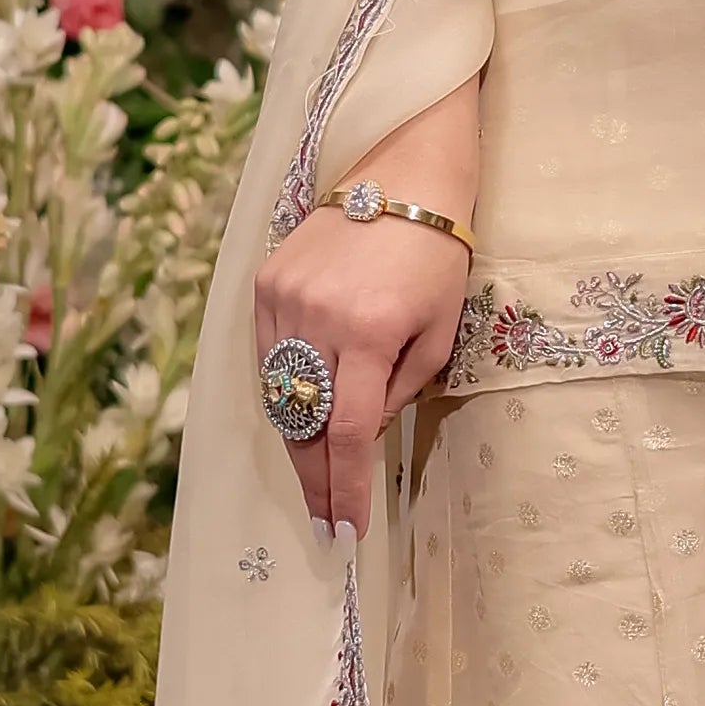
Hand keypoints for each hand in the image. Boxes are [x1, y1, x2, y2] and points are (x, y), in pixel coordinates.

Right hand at [251, 196, 468, 540]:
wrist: (401, 175)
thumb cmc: (436, 255)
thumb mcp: (439, 331)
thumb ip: (400, 389)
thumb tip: (361, 436)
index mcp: (367, 333)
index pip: (346, 434)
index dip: (345, 489)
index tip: (347, 530)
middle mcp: (316, 318)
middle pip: (303, 424)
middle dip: (314, 482)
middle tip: (325, 524)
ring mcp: (282, 299)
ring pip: (278, 395)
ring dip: (296, 443)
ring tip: (316, 482)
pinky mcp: (266, 283)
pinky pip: (268, 357)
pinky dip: (283, 393)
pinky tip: (300, 420)